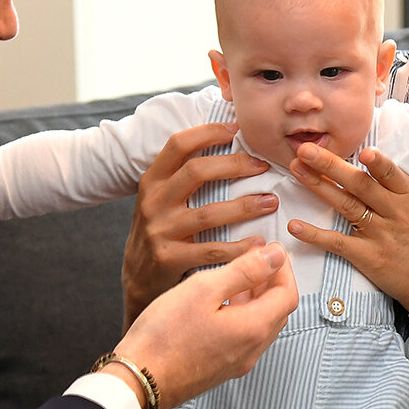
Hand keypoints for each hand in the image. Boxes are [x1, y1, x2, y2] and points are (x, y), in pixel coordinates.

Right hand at [116, 242, 297, 408]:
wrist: (138, 380)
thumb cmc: (165, 333)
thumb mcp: (204, 289)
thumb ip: (244, 271)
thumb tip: (276, 256)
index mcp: (253, 329)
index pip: (288, 295)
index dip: (283, 269)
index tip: (271, 249)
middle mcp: (252, 350)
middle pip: (278, 311)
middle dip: (273, 281)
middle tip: (257, 258)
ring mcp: (237, 363)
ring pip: (261, 324)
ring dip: (258, 297)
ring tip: (239, 274)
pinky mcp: (221, 368)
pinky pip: (244, 336)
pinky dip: (243, 313)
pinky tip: (221, 301)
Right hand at [122, 122, 278, 325]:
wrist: (137, 277)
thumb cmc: (160, 229)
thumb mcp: (161, 197)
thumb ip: (183, 175)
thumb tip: (225, 140)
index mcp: (152, 180)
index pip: (178, 144)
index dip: (208, 132)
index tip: (237, 130)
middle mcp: (153, 201)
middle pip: (196, 171)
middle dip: (235, 165)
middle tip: (263, 166)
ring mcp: (160, 230)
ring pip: (209, 213)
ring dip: (245, 206)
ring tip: (271, 202)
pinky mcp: (169, 258)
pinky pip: (211, 250)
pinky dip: (239, 247)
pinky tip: (259, 243)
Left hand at [287, 143, 408, 307]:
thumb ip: (392, 182)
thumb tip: (363, 153)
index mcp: (407, 194)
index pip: (390, 174)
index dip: (377, 163)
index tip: (362, 150)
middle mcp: (395, 211)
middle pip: (359, 185)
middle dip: (330, 165)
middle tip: (305, 149)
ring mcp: (381, 234)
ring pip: (346, 206)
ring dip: (318, 186)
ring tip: (296, 170)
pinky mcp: (369, 257)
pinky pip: (338, 243)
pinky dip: (315, 235)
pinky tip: (294, 226)